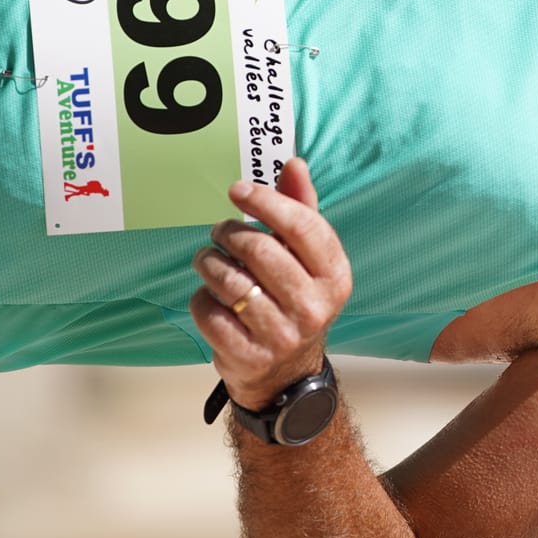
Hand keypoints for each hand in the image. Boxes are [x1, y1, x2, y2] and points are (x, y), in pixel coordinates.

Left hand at [190, 158, 350, 409]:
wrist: (287, 374)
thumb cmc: (295, 300)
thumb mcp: (309, 260)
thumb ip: (302, 209)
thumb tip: (293, 163)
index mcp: (334, 277)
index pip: (302, 226)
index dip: (265, 202)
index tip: (237, 191)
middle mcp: (313, 307)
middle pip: (259, 250)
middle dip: (229, 232)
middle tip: (220, 231)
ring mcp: (281, 336)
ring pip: (229, 280)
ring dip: (208, 262)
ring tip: (208, 259)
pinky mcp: (248, 356)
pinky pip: (209, 312)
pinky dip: (202, 298)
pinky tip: (210, 296)